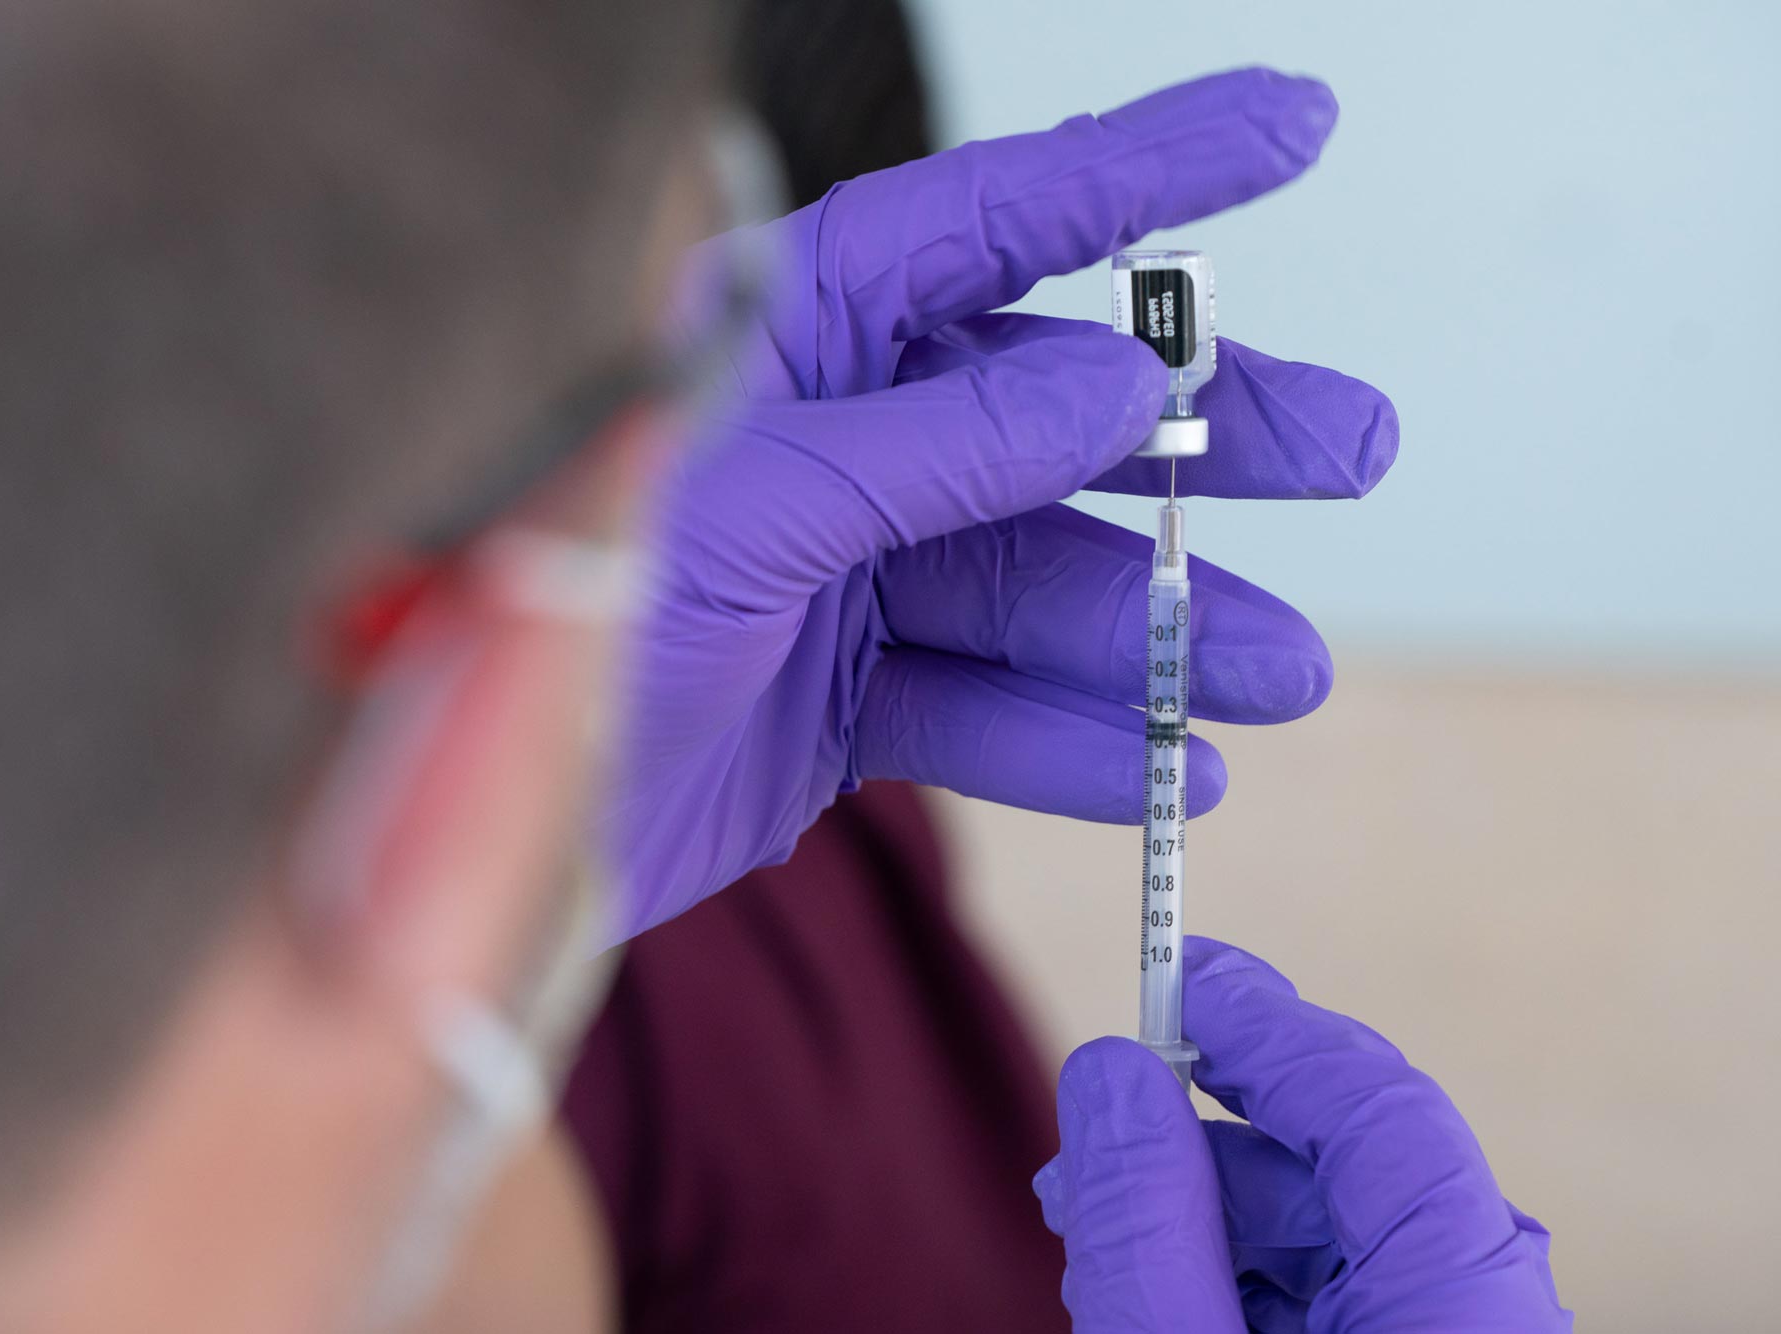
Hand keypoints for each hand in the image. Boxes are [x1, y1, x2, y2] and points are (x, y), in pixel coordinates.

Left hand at [609, 69, 1397, 937]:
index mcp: (782, 341)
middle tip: (1349, 448)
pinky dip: (1075, 740)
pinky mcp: (838, 702)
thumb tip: (1116, 384)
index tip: (1288, 125)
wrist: (479, 826)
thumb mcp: (748, 510)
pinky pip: (983, 708)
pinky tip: (1174, 768)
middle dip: (1203, 432)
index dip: (1144, 171)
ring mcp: (838, 578)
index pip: (985, 221)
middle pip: (1048, 414)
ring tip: (1277, 667)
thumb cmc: (560, 624)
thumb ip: (934, 447)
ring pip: (1033, 583)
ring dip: (1160, 626)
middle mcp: (826, 443)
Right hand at [1033, 937, 1569, 1331]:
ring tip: (1090, 1224)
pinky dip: (1228, 1274)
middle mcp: (1476, 1309)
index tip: (1180, 975)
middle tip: (1099, 1111)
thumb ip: (1144, 1223)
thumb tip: (1111, 1068)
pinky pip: (1324, 1293)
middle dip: (1203, 1130)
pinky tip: (1147, 1281)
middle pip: (1343, 1165)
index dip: (1272, 1026)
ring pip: (1322, 1231)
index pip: (1380, 1106)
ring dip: (1200, 1208)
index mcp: (1460, 1298)